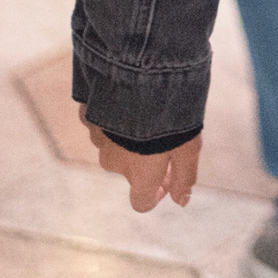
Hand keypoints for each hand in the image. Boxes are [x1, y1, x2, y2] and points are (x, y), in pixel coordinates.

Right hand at [81, 108, 202, 212]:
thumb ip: (184, 177)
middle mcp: (115, 163)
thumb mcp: (189, 147)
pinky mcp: (88, 116)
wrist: (139, 75)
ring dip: (128, 135)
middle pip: (130, 170)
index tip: (168, 173)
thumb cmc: (171, 115)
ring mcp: (99, 139)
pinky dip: (113, 117)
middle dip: (145, 157)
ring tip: (147, 109)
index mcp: (139, 175)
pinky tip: (127, 98)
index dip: (156, 191)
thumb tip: (182, 201)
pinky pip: (102, 122)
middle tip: (165, 131)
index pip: (141, 201)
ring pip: (115, 144)